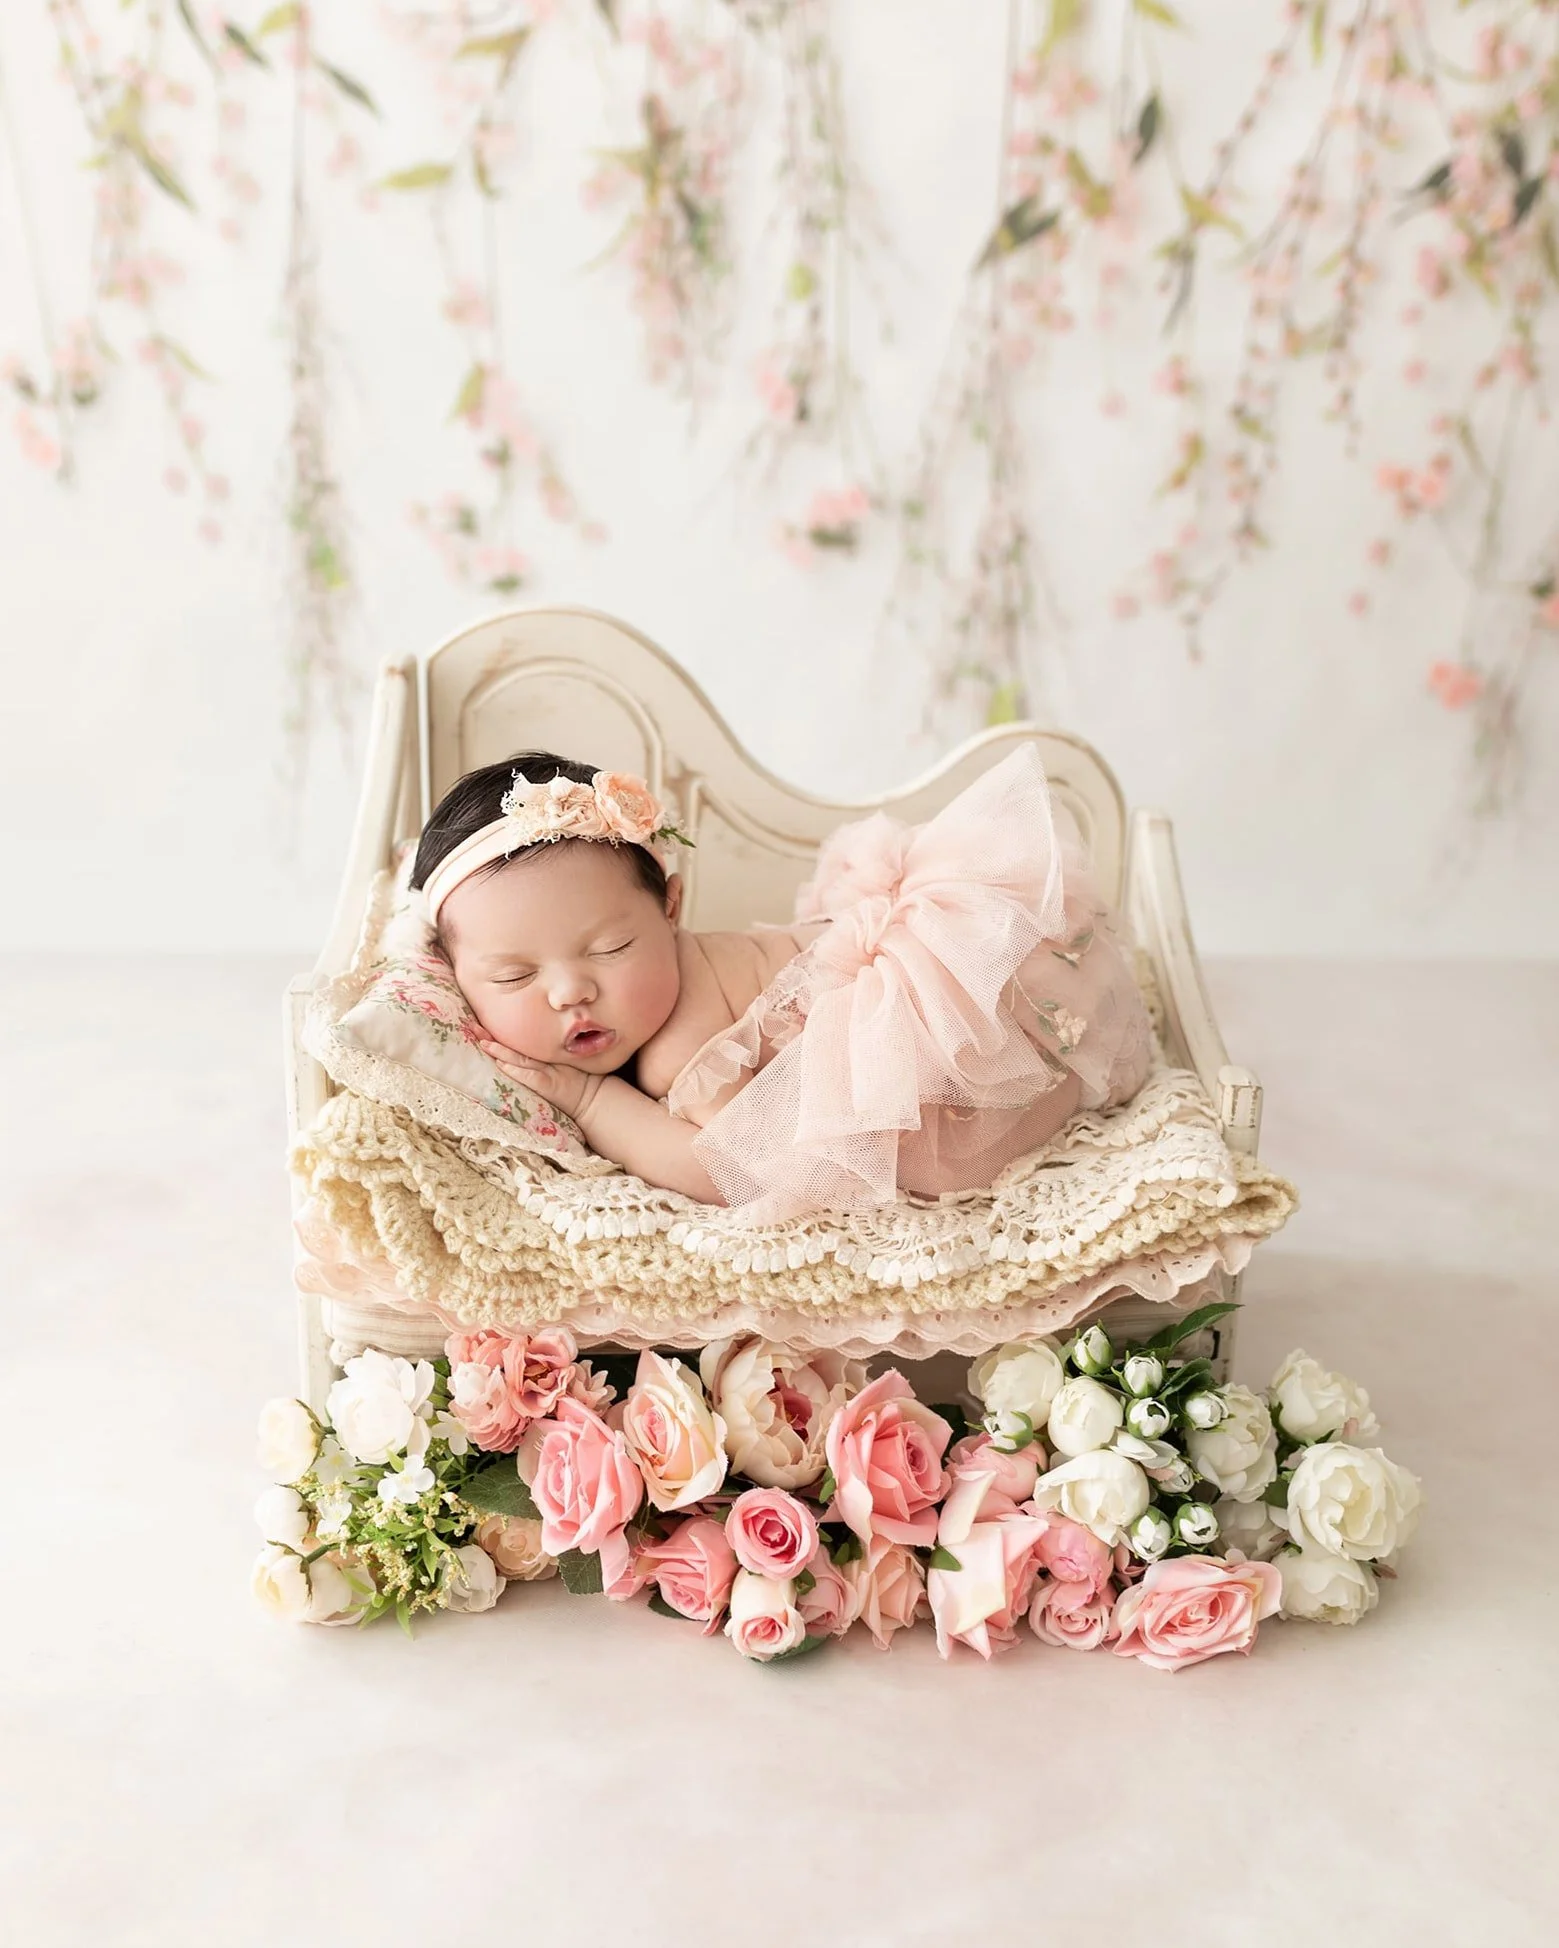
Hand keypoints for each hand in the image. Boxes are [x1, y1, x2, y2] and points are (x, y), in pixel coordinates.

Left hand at [476, 1037, 601, 1119]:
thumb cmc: (574, 1082)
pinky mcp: (548, 1084)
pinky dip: (515, 1070)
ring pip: (518, 1058)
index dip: (497, 1036)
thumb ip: (538, 1061)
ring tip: (482, 1043)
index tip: (478, 1025)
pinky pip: (529, 1076)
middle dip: (491, 1038)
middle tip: (472, 1027)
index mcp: (540, 1056)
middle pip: (512, 1047)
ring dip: (500, 1051)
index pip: (515, 1044)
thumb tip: (511, 1058)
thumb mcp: (557, 1067)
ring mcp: (545, 1072)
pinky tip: (502, 1065)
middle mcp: (541, 1061)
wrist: (591, 1098)